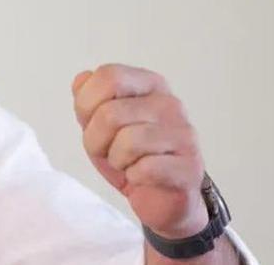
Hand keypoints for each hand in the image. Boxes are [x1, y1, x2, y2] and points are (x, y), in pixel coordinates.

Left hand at [72, 63, 208, 239]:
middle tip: (108, 152)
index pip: (108, 76)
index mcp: (148, 84)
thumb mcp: (98, 123)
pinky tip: (142, 177)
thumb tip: (83, 78)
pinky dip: (134, 177)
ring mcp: (183, 134)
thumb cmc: (129, 156)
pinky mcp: (190, 166)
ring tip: (126, 164)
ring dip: (116, 160)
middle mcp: (169, 103)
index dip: (87, 104)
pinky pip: (145, 169)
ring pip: (127, 142)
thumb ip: (87, 98)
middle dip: (96, 140)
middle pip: (110, 113)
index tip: (92, 123)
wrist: (160, 198)